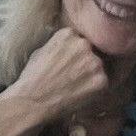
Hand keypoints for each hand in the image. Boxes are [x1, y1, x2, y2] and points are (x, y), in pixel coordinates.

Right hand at [0, 26, 127, 135]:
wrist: (31, 101)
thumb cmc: (31, 79)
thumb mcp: (41, 51)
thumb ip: (60, 46)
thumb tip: (69, 49)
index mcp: (68, 34)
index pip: (81, 41)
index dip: (77, 55)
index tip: (72, 65)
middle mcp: (84, 44)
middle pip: (93, 52)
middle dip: (86, 64)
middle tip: (74, 78)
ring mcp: (94, 62)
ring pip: (99, 68)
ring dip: (92, 77)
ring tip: (75, 88)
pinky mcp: (102, 80)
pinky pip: (104, 84)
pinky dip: (95, 91)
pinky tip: (80, 95)